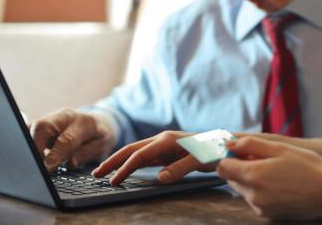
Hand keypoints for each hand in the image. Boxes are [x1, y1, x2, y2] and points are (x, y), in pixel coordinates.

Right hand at [31, 108, 116, 171]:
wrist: (98, 121)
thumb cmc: (100, 135)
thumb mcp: (102, 145)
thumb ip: (87, 153)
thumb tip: (70, 163)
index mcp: (83, 122)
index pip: (66, 139)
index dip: (56, 154)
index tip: (48, 168)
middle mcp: (64, 117)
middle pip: (42, 127)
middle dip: (35, 147)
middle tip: (35, 166)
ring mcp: (51, 119)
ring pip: (32, 128)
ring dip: (28, 146)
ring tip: (30, 163)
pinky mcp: (41, 124)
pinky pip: (28, 131)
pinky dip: (25, 143)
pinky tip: (26, 155)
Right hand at [92, 131, 213, 185]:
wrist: (225, 144)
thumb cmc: (214, 150)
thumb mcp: (200, 160)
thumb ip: (180, 168)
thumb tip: (160, 178)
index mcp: (167, 140)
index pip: (139, 155)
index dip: (125, 168)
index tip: (113, 181)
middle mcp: (162, 140)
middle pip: (131, 149)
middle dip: (112, 161)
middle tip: (95, 174)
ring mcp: (163, 145)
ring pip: (136, 152)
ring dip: (119, 161)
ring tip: (104, 172)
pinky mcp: (166, 151)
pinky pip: (144, 157)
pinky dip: (131, 163)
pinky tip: (125, 169)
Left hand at [217, 137, 321, 219]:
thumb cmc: (308, 166)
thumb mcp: (279, 148)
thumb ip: (250, 145)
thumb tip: (229, 144)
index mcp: (253, 175)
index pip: (223, 167)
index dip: (229, 157)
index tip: (240, 152)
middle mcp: (253, 195)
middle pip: (232, 179)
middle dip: (241, 168)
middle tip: (262, 160)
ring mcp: (260, 208)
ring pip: (243, 190)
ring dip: (251, 180)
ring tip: (274, 172)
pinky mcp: (268, 215)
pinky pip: (255, 200)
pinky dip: (260, 191)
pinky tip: (279, 184)